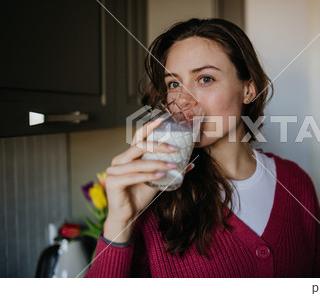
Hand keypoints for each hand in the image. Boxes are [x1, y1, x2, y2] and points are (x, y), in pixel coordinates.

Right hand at [102, 119, 193, 242]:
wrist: (127, 216)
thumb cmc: (139, 196)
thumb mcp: (157, 180)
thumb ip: (169, 170)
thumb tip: (190, 163)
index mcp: (128, 156)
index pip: (138, 137)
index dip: (149, 127)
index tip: (163, 120)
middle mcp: (119, 160)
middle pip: (139, 146)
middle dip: (158, 145)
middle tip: (175, 149)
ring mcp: (113, 170)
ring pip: (138, 162)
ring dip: (157, 163)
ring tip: (172, 166)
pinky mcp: (112, 182)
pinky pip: (133, 176)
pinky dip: (148, 175)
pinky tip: (160, 176)